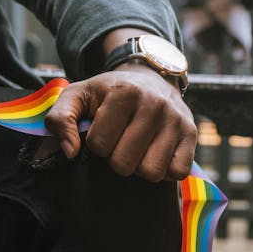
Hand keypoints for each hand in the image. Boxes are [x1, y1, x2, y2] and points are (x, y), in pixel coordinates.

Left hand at [45, 62, 196, 181]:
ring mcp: (176, 120)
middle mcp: (155, 104)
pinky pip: (178, 173)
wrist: (151, 79)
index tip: (104, 131)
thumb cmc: (110, 94)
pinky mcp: (192, 134)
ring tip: (139, 149)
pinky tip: (158, 154)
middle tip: (121, 142)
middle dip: (117, 159)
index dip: (96, 144)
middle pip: (124, 164)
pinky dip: (166, 171)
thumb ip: (60, 120)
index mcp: (125, 92)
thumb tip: (70, 152)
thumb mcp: (78, 95)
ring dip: (140, 167)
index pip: (99, 145)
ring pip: (152, 172)